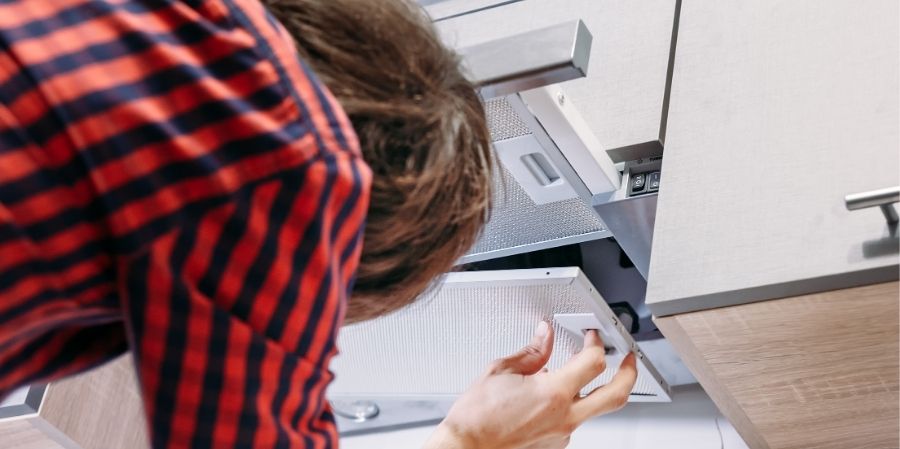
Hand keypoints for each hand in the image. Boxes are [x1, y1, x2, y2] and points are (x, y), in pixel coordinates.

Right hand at [424, 321, 637, 448]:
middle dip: (630, 373)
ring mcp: (562, 434)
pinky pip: (573, 421)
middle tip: (629, 360)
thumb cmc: (476, 418)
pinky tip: (550, 397)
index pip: (594, 362)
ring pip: (594, 409)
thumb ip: (531, 352)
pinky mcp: (556, 445)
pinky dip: (568, 406)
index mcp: (553, 393)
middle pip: (617, 394)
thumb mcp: (500, 371)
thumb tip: (544, 336)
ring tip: (577, 375)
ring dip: (592, 390)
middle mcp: (564, 417)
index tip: (592, 337)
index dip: (597, 343)